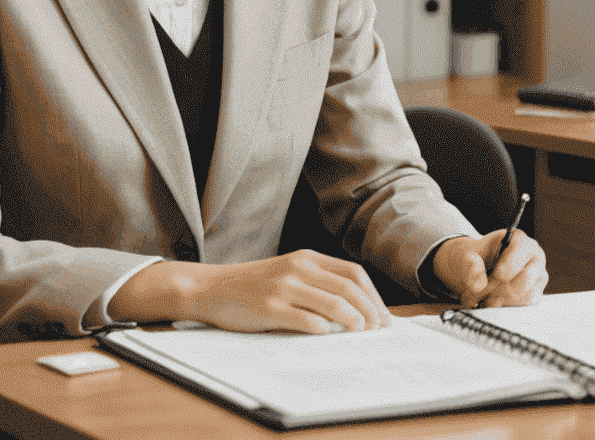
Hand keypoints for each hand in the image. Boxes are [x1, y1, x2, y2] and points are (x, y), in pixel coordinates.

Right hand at [110, 251, 393, 334]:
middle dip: (369, 310)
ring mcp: (285, 286)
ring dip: (353, 320)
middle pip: (349, 288)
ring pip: (333, 303)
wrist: (212, 287)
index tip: (382, 315)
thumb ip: (317, 283)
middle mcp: (300, 268)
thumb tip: (354, 308)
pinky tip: (328, 335)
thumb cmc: (254, 285)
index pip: (354, 273)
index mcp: (309, 258)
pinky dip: (322, 328)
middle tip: (377, 330)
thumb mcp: (289, 273)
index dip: (373, 295)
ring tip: (360, 334)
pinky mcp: (269, 307)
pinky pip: (304, 318)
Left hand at [432, 230, 546, 308]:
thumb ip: (469, 267)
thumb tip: (479, 284)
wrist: (474, 273)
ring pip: (527, 296)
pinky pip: (524, 308)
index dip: (510, 264)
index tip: (497, 274)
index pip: (523, 250)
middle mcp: (534, 257)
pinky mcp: (533, 294)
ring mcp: (536, 277)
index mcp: (519, 240)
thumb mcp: (465, 258)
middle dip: (503, 288)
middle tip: (488, 288)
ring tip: (488, 297)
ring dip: (504, 301)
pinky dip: (506, 308)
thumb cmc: (474, 260)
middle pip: (527, 277)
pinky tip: (495, 303)